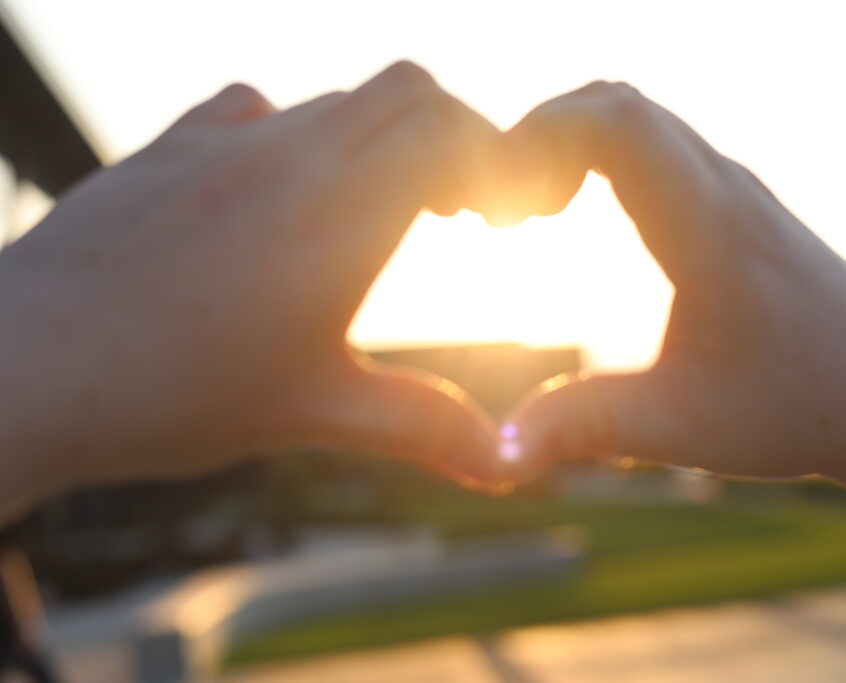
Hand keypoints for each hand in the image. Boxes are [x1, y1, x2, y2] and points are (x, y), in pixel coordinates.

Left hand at [0, 62, 508, 516]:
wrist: (24, 369)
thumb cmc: (171, 393)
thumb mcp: (316, 412)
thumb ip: (423, 426)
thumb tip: (508, 466)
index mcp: (339, 210)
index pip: (448, 130)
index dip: (493, 161)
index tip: (499, 219)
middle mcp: (286, 154)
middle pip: (405, 90)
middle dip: (449, 137)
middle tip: (453, 209)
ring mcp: (219, 144)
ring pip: (331, 102)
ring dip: (373, 142)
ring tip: (368, 217)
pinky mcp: (166, 151)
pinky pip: (251, 108)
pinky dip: (292, 136)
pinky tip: (275, 197)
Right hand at [491, 82, 845, 611]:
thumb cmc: (799, 406)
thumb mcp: (686, 426)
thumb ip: (589, 427)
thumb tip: (499, 453)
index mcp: (709, 229)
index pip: (615, 122)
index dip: (539, 139)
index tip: (508, 210)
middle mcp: (723, 187)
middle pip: (615, 101)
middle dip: (539, 137)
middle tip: (508, 212)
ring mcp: (730, 185)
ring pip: (633, 112)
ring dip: (566, 142)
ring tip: (532, 212)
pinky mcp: (730, 198)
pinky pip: (649, 138)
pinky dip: (594, 152)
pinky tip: (572, 212)